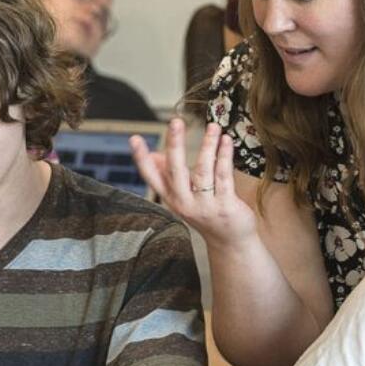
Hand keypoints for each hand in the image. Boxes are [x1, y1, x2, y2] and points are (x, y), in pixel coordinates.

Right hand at [129, 118, 256, 245]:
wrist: (230, 242)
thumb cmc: (207, 214)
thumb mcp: (184, 196)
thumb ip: (170, 175)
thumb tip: (155, 154)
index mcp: (172, 198)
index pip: (151, 176)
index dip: (142, 158)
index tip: (134, 139)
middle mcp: (184, 202)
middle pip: (176, 170)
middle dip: (175, 144)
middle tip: (176, 122)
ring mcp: (205, 205)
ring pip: (203, 170)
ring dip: (207, 145)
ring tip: (212, 127)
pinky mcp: (224, 206)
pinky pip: (223, 176)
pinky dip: (224, 156)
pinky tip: (226, 141)